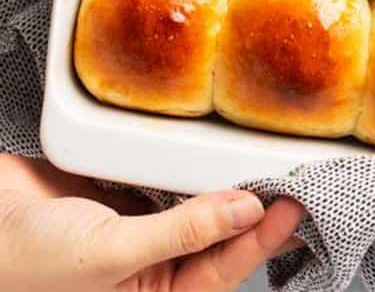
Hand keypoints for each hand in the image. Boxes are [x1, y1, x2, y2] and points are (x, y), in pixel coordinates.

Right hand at [0, 153, 304, 291]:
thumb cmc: (30, 264)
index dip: (264, 238)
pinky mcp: (129, 194)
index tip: (297, 203)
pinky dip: (194, 166)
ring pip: (201, 207)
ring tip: (270, 162)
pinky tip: (217, 151)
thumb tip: (245, 208)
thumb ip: (181, 232)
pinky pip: (172, 180)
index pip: (225, 268)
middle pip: (221, 237)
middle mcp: (155, 268)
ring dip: (231, 186)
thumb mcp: (111, 254)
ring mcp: (144, 229)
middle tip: (298, 178)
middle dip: (259, 212)